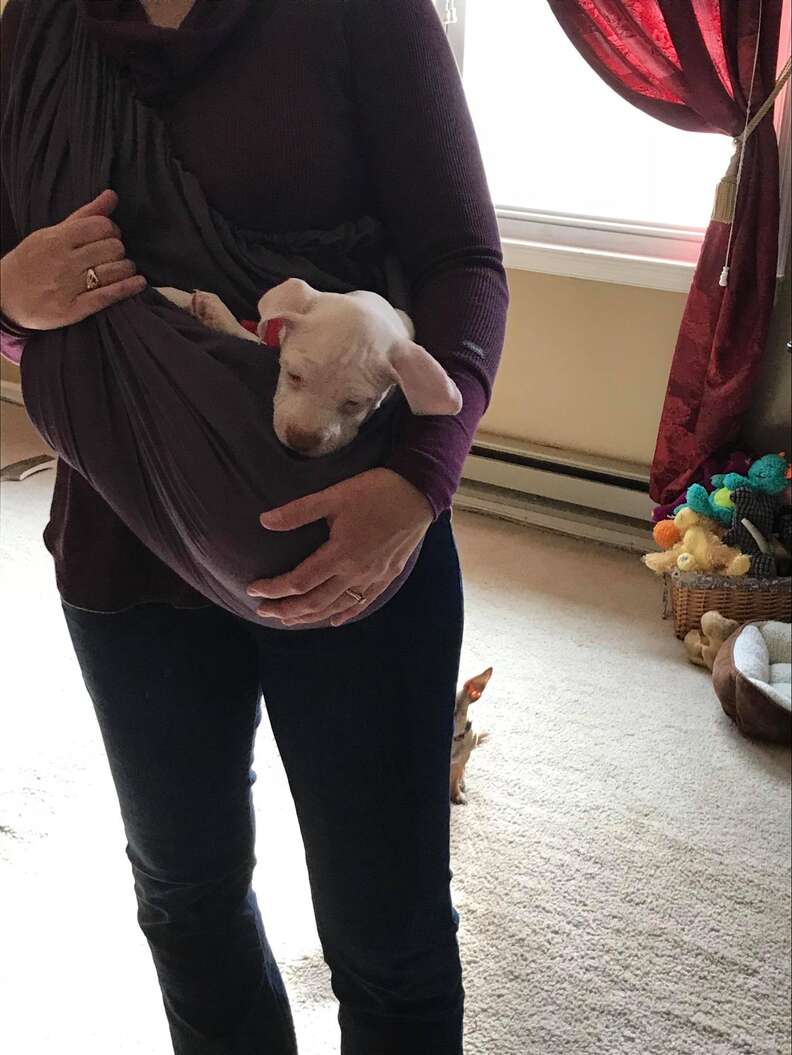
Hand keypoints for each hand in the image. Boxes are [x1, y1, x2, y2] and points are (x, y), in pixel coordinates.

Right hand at [0, 189, 145, 330]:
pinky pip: (108, 296)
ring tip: (123, 269)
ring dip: (125, 268)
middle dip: (119, 250)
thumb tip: (112, 195)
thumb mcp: (50, 234)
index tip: (109, 236)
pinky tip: (139, 282)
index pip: (100, 226)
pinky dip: (128, 288)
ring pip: (114, 271)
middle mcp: (63, 262)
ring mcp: (68, 287)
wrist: (4, 297)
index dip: (112, 230)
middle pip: (112, 249)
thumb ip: (84, 216)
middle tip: (113, 255)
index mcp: (56, 239)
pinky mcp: (73, 310)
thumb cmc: (31, 262)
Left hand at [247, 468, 432, 626]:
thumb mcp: (333, 496)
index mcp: (340, 554)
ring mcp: (373, 577)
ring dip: (310, 616)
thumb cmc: (375, 491)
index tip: (254, 590)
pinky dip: (345, 613)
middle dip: (285, 610)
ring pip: (336, 607)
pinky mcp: (387, 575)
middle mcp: (356, 573)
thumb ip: (298, 512)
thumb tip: (264, 522)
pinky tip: (333, 619)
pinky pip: (362, 602)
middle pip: (314, 602)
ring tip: (289, 619)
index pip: (298, 582)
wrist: (418, 492)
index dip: (273, 589)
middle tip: (263, 611)